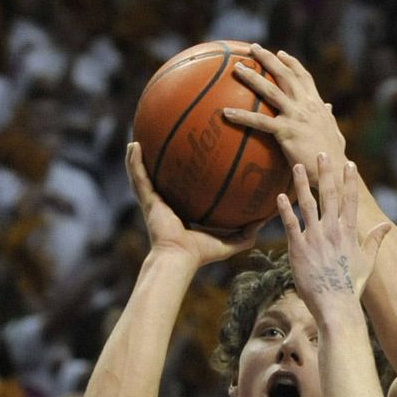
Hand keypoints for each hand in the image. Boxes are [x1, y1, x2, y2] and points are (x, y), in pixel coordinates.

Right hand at [125, 141, 261, 268]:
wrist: (179, 259)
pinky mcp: (147, 200)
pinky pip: (138, 176)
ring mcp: (153, 201)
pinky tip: (132, 144)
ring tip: (136, 137)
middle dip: (158, 161)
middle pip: (160, 178)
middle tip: (160, 140)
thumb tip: (264, 220)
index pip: (181, 190)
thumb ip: (246, 233)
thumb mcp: (228, 242)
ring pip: (143, 174)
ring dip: (138, 157)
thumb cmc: (200, 254)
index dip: (183, 177)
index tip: (190, 159)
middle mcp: (164, 203)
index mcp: (180, 211)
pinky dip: (133, 161)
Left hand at [225, 45, 347, 185]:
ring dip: (252, 77)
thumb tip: (328, 107)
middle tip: (253, 48)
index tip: (280, 53)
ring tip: (237, 68)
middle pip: (285, 75)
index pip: (303, 77)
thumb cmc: (333, 156)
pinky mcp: (286, 132)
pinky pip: (259, 122)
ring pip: (270, 91)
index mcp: (316, 104)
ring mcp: (296, 116)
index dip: (291, 63)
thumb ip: (328, 117)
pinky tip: (226, 114)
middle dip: (268, 59)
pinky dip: (242, 116)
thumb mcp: (334, 131)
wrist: (335, 170)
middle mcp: (306, 105)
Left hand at [277, 156, 389, 320]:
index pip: (351, 200)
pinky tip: (279, 196)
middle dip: (326, 172)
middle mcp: (333, 231)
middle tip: (321, 153)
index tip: (349, 163)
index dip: (349, 180)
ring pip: (307, 204)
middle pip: (329, 195)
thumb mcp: (367, 262)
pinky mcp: (299, 249)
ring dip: (301, 183)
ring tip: (296, 166)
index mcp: (349, 232)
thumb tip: (387, 225)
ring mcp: (315, 239)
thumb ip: (375, 240)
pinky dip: (285, 209)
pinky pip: (290, 225)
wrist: (335, 306)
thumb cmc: (351, 287)